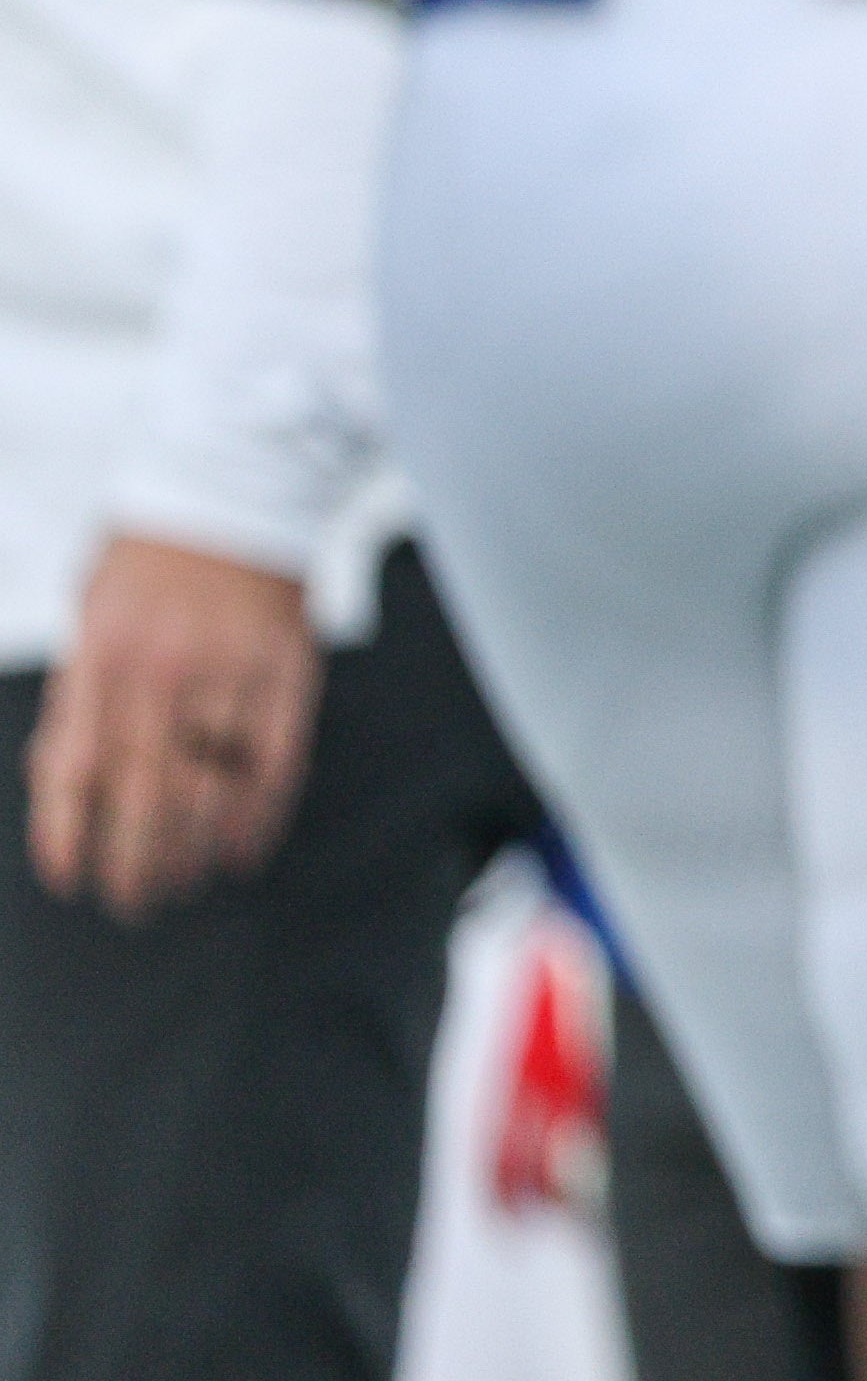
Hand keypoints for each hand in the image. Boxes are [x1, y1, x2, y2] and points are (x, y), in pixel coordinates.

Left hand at [24, 534, 321, 920]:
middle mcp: (166, 670)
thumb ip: (79, 694)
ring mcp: (233, 671)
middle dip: (136, 862)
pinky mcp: (290, 669)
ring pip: (213, 786)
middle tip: (133, 902)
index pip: (76, 768)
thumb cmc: (152, 551)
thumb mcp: (90, 614)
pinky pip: (276, 758)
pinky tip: (245, 847)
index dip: (68, 833)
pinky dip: (261, 812)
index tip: (71, 877)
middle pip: (147, 793)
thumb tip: (62, 777)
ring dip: (195, 849)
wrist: (237, 479)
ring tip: (184, 883)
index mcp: (104, 656)